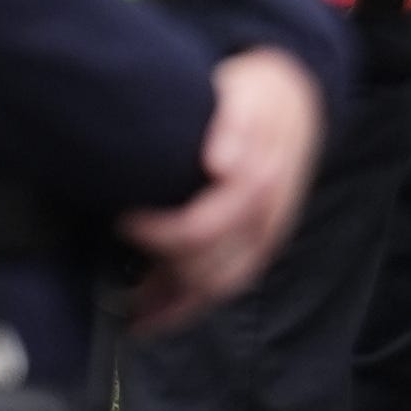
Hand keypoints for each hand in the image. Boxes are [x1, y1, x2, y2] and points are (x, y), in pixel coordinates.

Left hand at [121, 46, 322, 330]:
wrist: (295, 103)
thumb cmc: (259, 98)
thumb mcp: (249, 94)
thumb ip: (236, 123)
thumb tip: (221, 166)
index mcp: (260, 185)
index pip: (205, 228)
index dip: (162, 232)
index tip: (124, 219)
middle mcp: (265, 222)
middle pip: (209, 269)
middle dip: (160, 274)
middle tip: (115, 262)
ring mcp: (263, 240)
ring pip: (217, 287)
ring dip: (172, 302)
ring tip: (128, 308)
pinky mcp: (257, 251)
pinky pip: (223, 289)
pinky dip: (187, 308)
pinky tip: (152, 317)